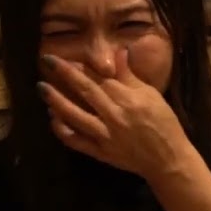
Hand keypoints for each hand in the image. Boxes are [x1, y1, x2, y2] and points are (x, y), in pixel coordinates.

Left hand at [38, 49, 193, 181]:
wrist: (168, 159)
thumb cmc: (165, 124)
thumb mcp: (152, 96)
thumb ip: (131, 75)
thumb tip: (119, 51)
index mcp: (129, 99)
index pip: (101, 77)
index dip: (82, 66)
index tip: (67, 57)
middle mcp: (114, 115)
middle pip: (85, 91)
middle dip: (65, 74)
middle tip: (47, 60)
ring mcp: (105, 135)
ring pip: (75, 115)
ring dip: (56, 100)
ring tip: (42, 88)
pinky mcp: (100, 152)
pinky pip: (76, 141)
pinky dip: (62, 130)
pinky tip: (53, 119)